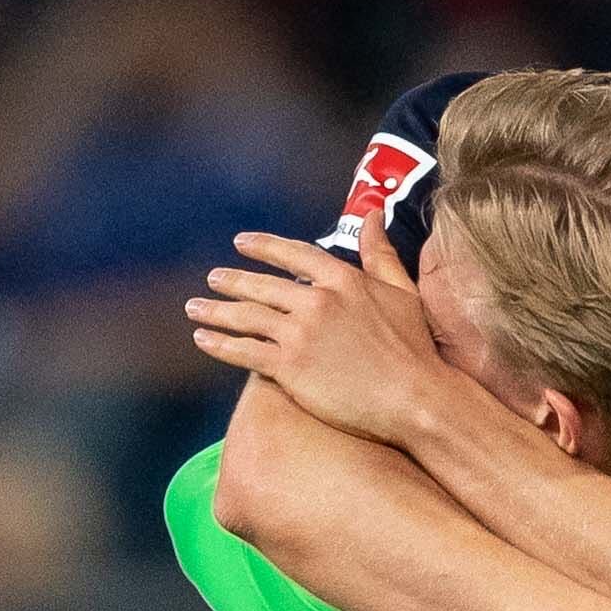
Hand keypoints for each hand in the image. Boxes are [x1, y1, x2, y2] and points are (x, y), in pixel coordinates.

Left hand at [186, 227, 456, 443]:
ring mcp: (299, 333)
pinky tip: (202, 339)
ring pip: (246, 317)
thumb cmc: (414, 348)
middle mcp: (315, 300)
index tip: (240, 243)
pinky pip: (244, 351)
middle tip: (212, 279)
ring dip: (216, 311)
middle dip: (232, 281)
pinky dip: (219, 344)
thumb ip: (380, 253)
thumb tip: (374, 213)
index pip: (292, 254)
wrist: (414, 396)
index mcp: (341, 278)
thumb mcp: (402, 291)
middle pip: (262, 286)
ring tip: (195, 308)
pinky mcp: (289, 367)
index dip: (263, 247)